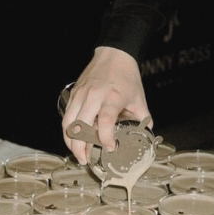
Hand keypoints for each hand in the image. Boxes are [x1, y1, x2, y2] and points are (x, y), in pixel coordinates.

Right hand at [61, 47, 149, 164]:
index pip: (105, 120)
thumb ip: (143, 120)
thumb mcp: (139, 99)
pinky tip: (74, 140)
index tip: (110, 147)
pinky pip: (66, 116)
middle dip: (80, 147)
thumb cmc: (127, 77)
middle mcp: (94, 96)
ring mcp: (81, 94)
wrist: (114, 54)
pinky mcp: (74, 94)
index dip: (105, 137)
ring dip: (70, 141)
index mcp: (112, 97)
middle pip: (80, 126)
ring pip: (68, 122)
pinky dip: (68, 130)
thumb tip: (146, 138)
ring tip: (77, 154)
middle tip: (85, 160)